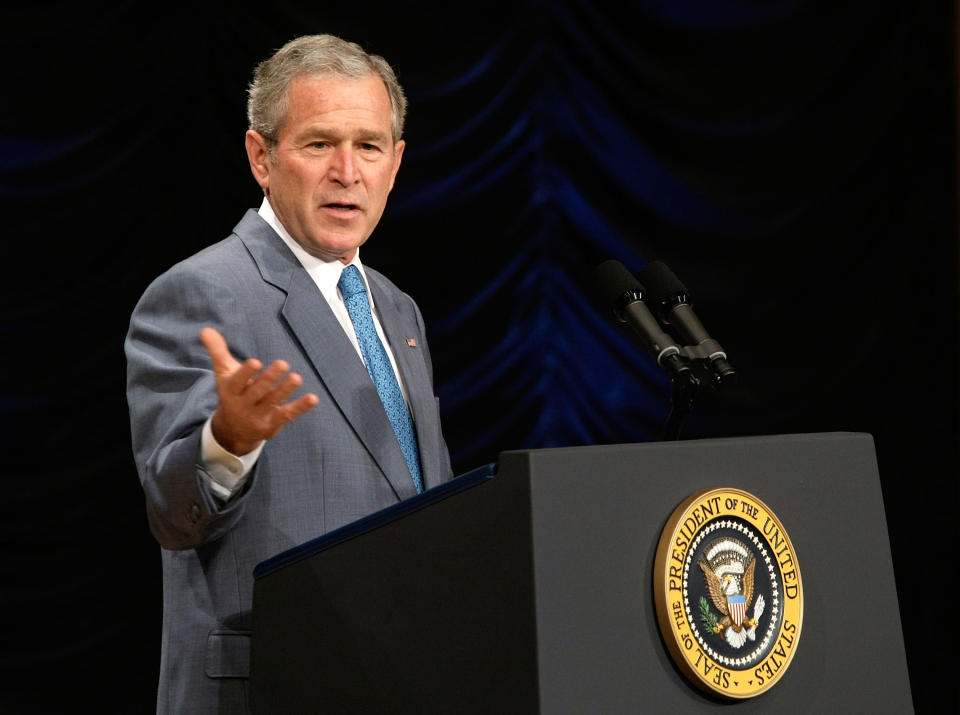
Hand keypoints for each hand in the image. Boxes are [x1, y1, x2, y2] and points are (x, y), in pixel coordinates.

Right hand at [200, 327, 318, 455]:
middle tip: (283, 363)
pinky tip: (313, 398)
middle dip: (269, 379)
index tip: (255, 362)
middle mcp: (243, 405)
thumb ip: (218, 352)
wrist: (234, 430)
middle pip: (257, 392)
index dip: (245, 373)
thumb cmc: (233, 393)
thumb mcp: (224, 374)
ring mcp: (258, 416)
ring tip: (297, 378)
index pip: (237, 382)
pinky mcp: (273, 423)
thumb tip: (206, 330)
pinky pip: (287, 414)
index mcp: (230, 391)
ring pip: (272, 402)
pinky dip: (300, 407)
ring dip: (285, 390)